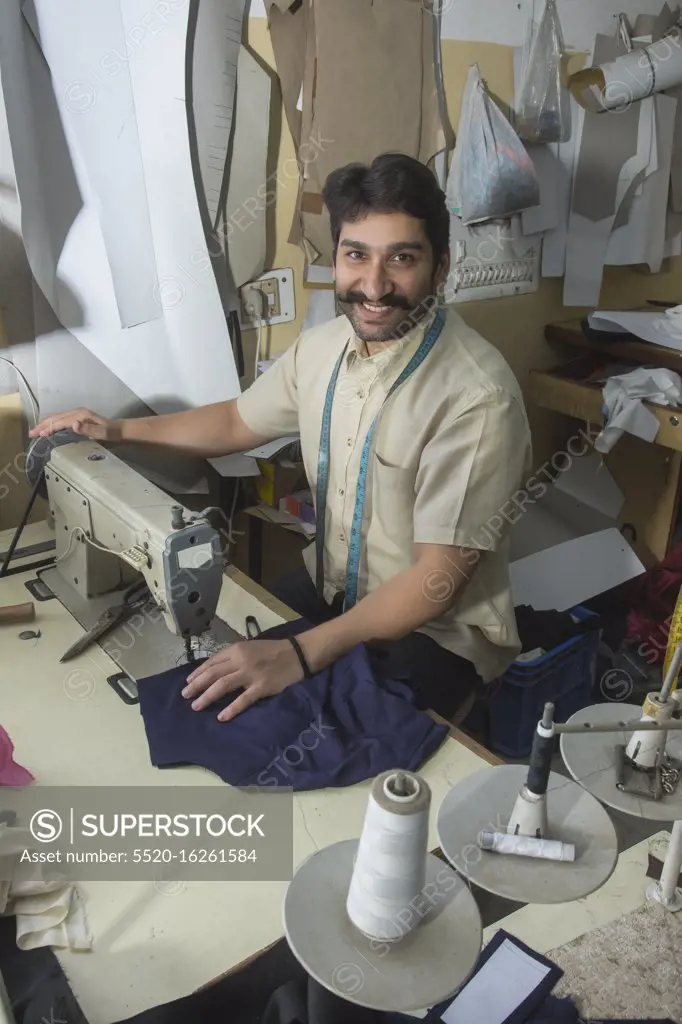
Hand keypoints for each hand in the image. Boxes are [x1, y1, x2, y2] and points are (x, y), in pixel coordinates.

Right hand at [29, 408, 119, 441]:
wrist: (119, 430)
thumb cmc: (111, 433)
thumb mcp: (103, 433)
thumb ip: (89, 430)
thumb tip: (74, 425)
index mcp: (80, 415)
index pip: (60, 422)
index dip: (49, 428)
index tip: (39, 435)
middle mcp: (77, 412)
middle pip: (56, 418)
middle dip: (43, 425)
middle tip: (31, 434)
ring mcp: (77, 414)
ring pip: (57, 418)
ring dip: (45, 424)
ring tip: (35, 432)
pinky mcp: (78, 418)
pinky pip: (61, 420)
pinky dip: (52, 424)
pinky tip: (48, 429)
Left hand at [181, 638, 304, 721]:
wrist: (296, 654)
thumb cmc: (271, 651)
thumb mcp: (249, 647)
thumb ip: (232, 657)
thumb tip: (213, 670)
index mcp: (236, 649)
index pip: (212, 662)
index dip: (198, 673)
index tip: (188, 682)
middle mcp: (241, 660)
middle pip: (213, 674)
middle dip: (196, 685)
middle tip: (185, 696)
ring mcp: (251, 674)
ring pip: (223, 685)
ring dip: (207, 696)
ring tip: (196, 707)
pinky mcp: (262, 687)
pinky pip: (244, 699)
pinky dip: (232, 708)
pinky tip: (222, 717)